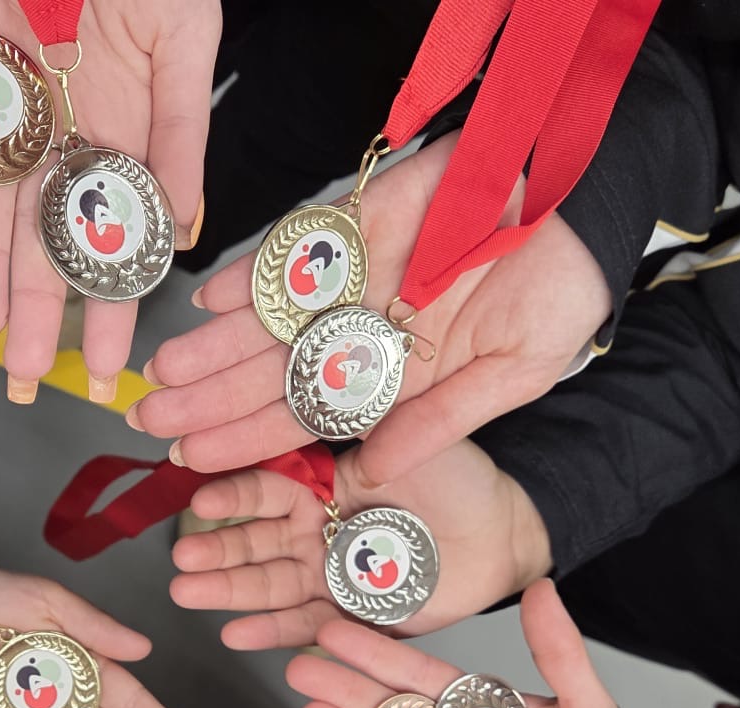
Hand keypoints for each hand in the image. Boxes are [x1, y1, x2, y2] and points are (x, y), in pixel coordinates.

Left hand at [0, 0, 220, 400]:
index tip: (112, 372)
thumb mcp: (183, 36)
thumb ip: (179, 131)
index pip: (112, 234)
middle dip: (39, 313)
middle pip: (43, 234)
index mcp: (121, 121)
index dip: (111, 306)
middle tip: (31, 383)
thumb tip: (182, 228)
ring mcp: (3, 91)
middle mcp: (59, 121)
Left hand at [132, 133, 608, 485]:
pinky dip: (257, 274)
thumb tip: (372, 478)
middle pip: (276, 372)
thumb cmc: (565, 287)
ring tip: (162, 372)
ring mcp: (359, 277)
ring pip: (273, 318)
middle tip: (149, 420)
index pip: (313, 417)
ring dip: (216, 345)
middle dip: (213, 398)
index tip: (198, 462)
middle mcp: (369, 329)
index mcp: (403, 375)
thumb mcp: (514, 373)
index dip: (254, 441)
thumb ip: (440, 422)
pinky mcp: (360, 222)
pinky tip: (209, 303)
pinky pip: (299, 253)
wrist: (590, 197)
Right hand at [170, 440, 550, 649]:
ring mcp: (330, 576)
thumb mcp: (409, 439)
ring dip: (227, 591)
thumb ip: (362, 424)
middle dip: (216, 550)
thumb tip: (312, 394)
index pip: (266, 487)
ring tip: (188, 593)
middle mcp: (316, 530)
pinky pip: (307, 626)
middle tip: (181, 556)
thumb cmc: (460, 478)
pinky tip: (236, 633)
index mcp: (322, 484)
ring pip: (269, 585)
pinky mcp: (353, 617)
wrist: (504, 534)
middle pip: (254, 541)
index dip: (233, 493)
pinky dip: (272, 632)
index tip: (201, 495)